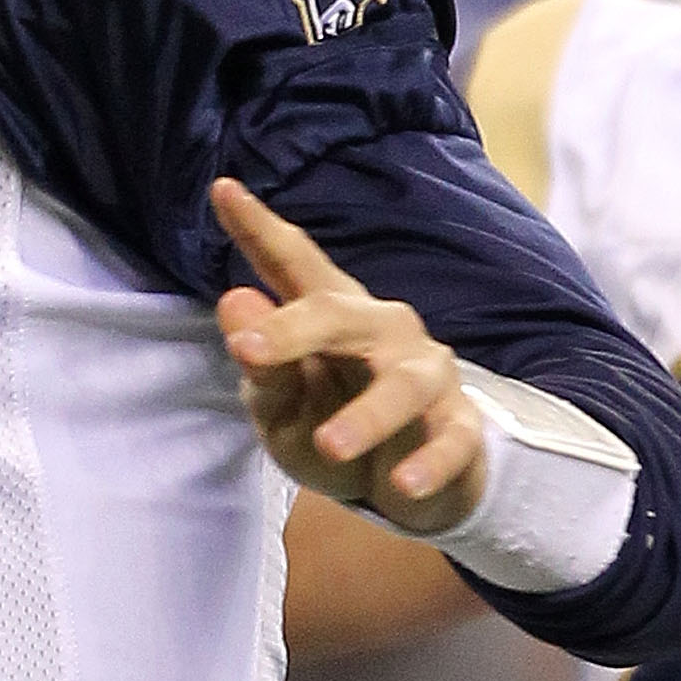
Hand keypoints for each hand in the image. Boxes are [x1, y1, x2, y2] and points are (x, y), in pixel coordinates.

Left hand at [210, 175, 489, 540]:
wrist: (410, 489)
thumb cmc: (336, 434)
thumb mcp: (284, 412)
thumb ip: (264, 367)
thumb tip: (234, 302)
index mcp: (332, 319)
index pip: (293, 266)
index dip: (258, 229)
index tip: (221, 191)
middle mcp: (383, 332)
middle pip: (340, 315)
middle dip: (293, 329)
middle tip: (247, 350)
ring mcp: (426, 377)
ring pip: (402, 384)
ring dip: (367, 415)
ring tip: (331, 445)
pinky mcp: (459, 429)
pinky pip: (449, 442)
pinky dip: (429, 464)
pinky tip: (403, 485)